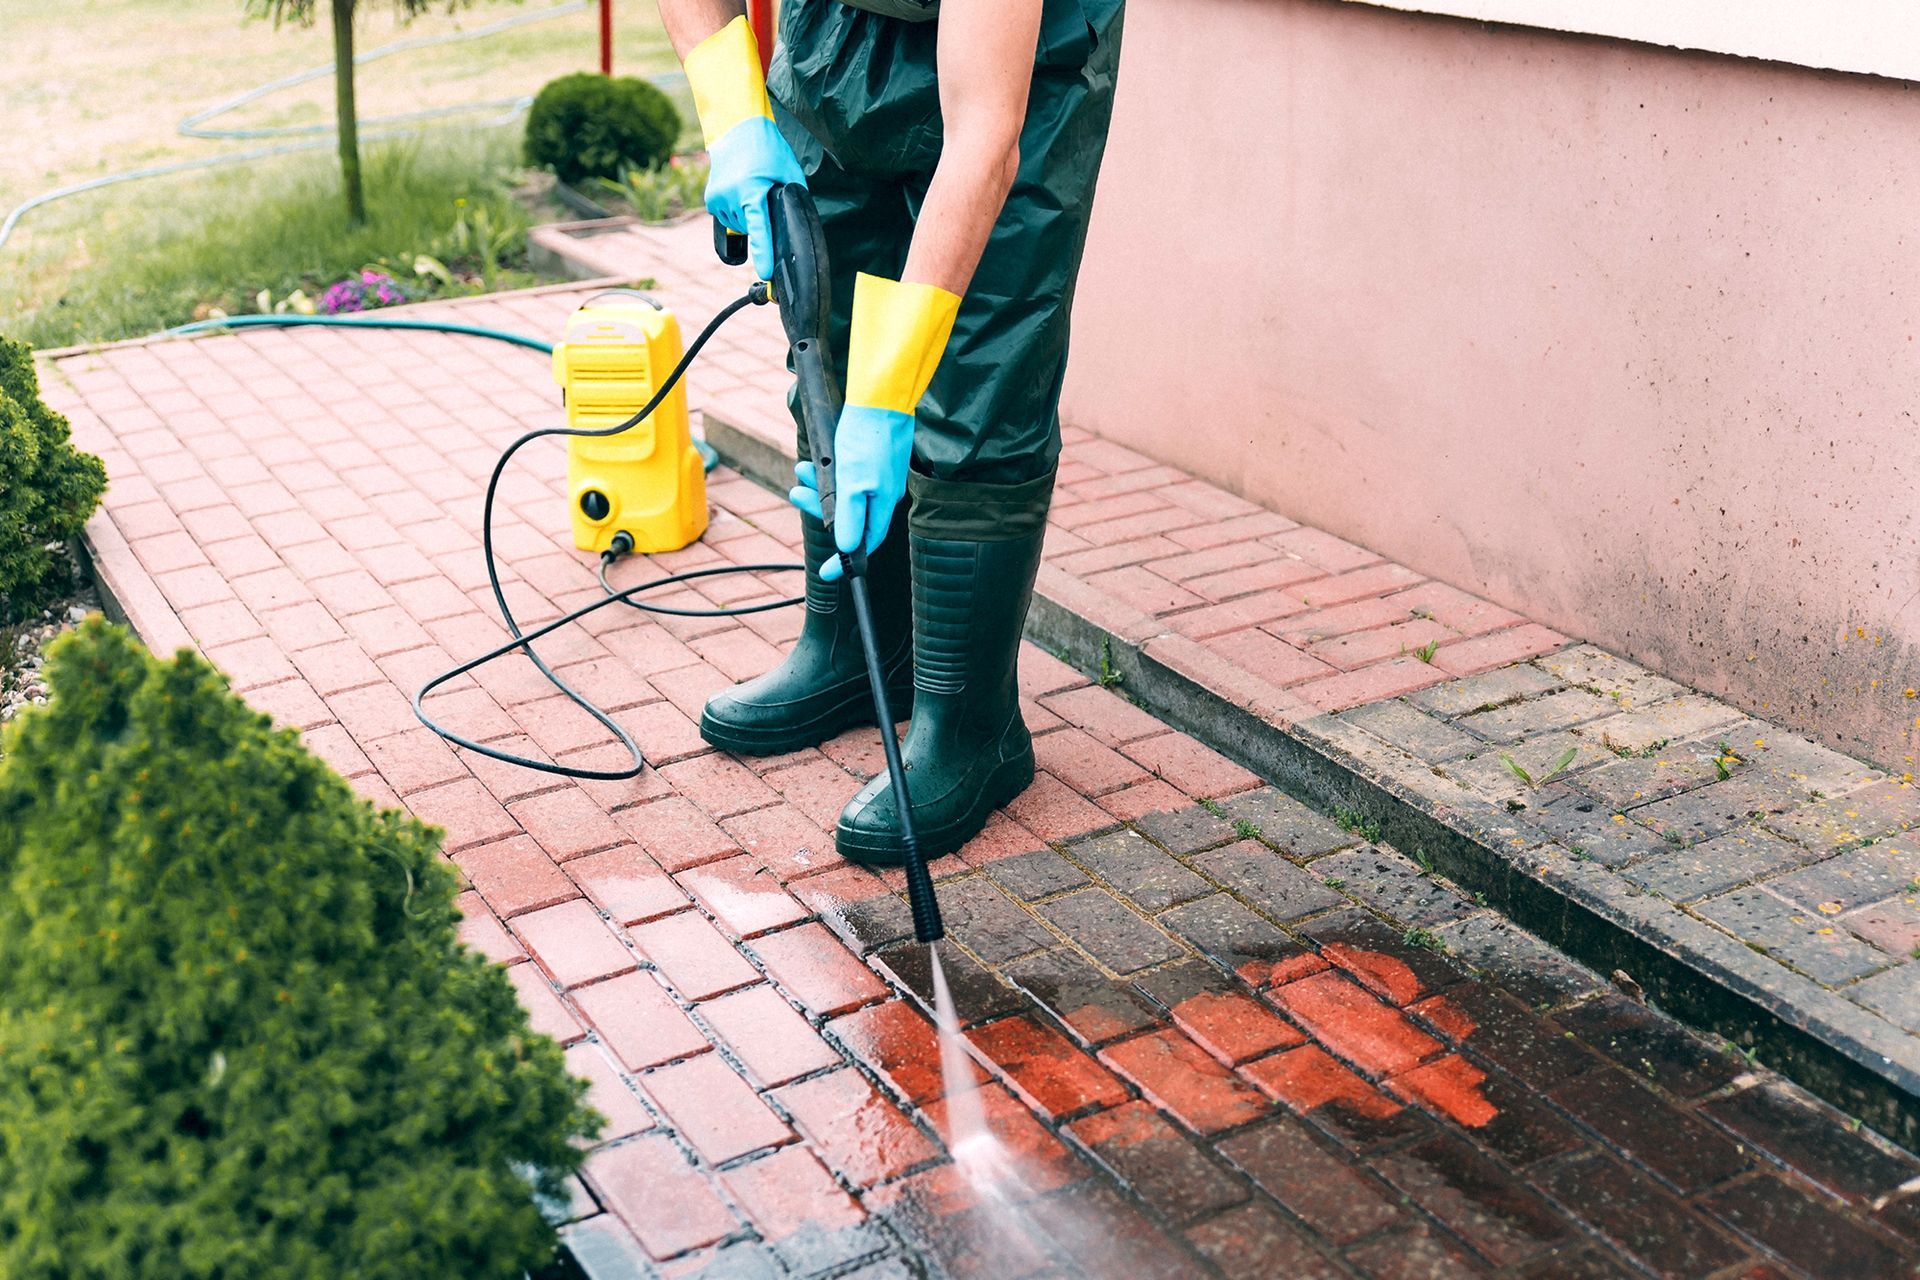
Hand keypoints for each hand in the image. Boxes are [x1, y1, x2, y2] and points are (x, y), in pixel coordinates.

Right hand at [705, 117, 804, 279]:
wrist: (737, 129)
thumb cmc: (768, 149)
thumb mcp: (790, 171)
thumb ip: (796, 198)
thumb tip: (800, 224)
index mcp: (751, 191)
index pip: (758, 229)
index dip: (763, 253)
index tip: (764, 273)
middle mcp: (731, 197)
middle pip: (751, 229)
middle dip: (762, 220)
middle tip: (765, 193)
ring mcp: (718, 200)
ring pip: (739, 226)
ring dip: (749, 217)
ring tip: (752, 189)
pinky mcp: (711, 201)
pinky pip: (729, 219)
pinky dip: (737, 213)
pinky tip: (741, 194)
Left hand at [788, 404, 913, 580]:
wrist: (881, 395)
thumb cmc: (869, 436)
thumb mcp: (853, 482)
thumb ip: (850, 516)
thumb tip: (849, 549)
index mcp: (882, 503)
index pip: (866, 543)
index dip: (847, 560)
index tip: (828, 574)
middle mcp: (882, 492)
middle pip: (849, 516)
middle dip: (818, 508)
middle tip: (796, 496)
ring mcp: (876, 473)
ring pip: (843, 492)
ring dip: (817, 486)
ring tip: (799, 472)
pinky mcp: (869, 456)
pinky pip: (844, 474)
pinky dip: (826, 472)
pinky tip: (814, 461)